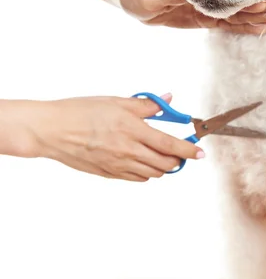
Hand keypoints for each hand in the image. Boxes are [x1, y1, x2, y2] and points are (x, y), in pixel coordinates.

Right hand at [28, 94, 203, 180]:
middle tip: (180, 152)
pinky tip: (142, 162)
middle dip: (178, 160)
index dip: (188, 151)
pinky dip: (146, 172)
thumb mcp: (116, 101)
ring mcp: (118, 165)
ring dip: (162, 166)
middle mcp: (128, 150)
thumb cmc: (81, 111)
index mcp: (132, 129)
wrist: (52, 130)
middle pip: (165, 164)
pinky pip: (136, 178)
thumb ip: (146, 105)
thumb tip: (168, 100)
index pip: (169, 145)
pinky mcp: (108, 173)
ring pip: (152, 173)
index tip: (200, 153)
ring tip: (161, 155)